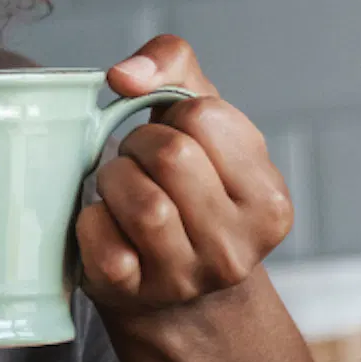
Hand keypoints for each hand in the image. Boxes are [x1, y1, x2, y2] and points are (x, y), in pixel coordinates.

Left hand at [78, 34, 295, 319]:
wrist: (175, 292)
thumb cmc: (188, 186)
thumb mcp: (201, 121)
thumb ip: (173, 65)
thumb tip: (123, 76)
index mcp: (269, 200)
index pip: (205, 117)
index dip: (174, 116)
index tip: (174, 138)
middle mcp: (238, 247)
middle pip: (172, 156)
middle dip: (139, 145)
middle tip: (137, 161)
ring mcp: (187, 278)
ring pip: (142, 204)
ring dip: (115, 181)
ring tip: (121, 188)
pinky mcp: (135, 296)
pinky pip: (102, 242)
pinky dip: (91, 222)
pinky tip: (107, 225)